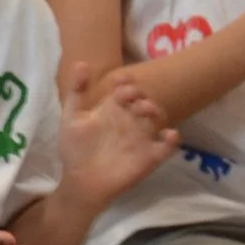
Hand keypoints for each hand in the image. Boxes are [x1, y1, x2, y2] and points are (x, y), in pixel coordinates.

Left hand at [58, 62, 176, 203]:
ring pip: (158, 118)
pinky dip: (173, 139)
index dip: (125, 82)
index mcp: (112, 109)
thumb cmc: (75, 150)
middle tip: (131, 98)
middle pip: (142, 99)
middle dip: (140, 94)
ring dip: (155, 110)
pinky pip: (167, 146)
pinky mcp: (150, 156)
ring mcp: (141, 138)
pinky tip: (169, 135)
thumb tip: (82, 62)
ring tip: (145, 110)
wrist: (81, 182)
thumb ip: (76, 92)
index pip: (124, 89)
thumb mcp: (71, 118)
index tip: (120, 81)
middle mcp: (129, 121)